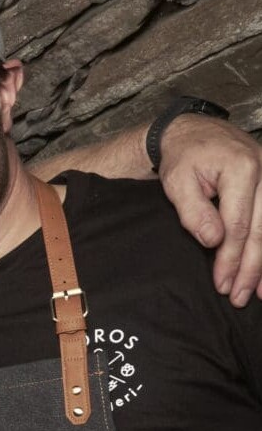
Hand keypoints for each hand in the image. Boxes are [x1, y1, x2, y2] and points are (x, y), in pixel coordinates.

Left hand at [157, 115, 261, 305]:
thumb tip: (214, 242)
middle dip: (251, 268)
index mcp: (242, 169)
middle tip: (240, 297)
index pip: (238, 225)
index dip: (230, 258)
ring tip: (259, 292)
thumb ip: (195, 212)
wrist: (194, 133)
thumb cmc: (183, 158)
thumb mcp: (177, 182)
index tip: (222, 284)